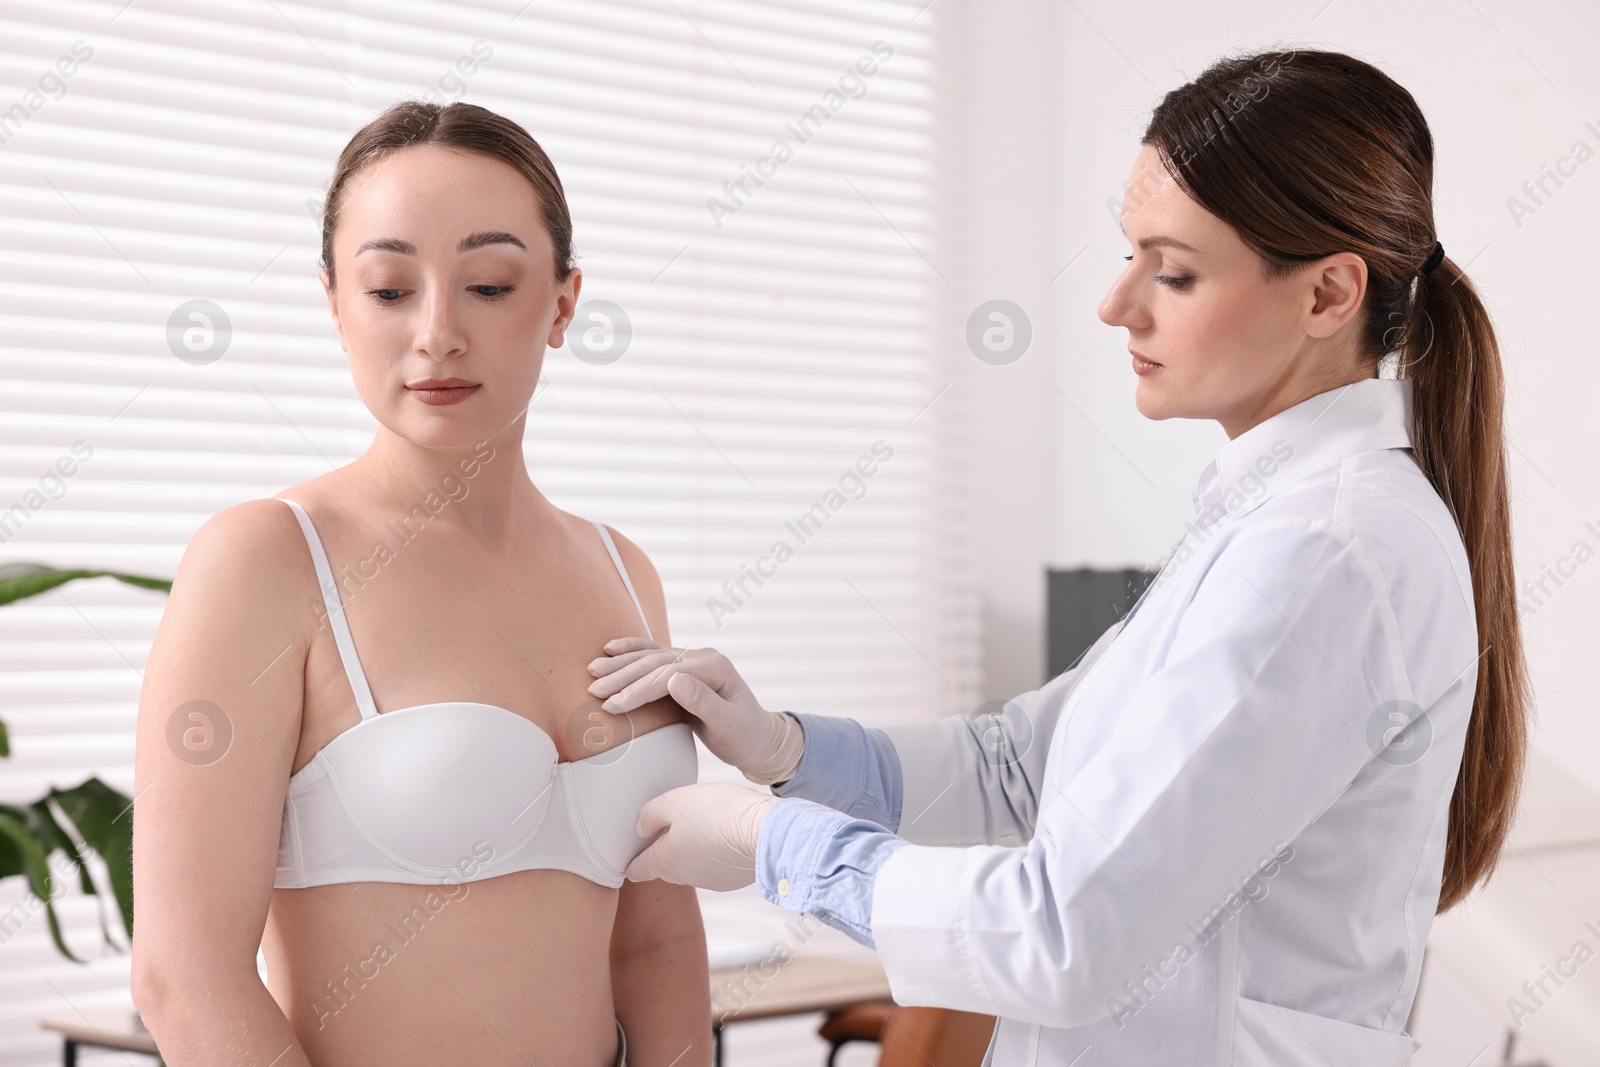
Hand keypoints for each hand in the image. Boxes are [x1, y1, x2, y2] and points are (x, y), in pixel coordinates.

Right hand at [587, 637, 804, 784]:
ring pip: (651, 656)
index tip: (612, 705)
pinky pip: (654, 655)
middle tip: (593, 688)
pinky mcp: (685, 667)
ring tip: (592, 669)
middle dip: (622, 675)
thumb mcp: (728, 725)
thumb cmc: (745, 737)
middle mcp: (704, 656)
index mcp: (715, 667)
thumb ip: (703, 702)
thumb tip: (674, 680)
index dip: (638, 690)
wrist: (759, 738)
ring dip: (621, 662)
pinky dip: (632, 652)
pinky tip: (612, 648)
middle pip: (655, 662)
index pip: (667, 675)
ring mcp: (694, 659)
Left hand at [625, 783, 776, 889]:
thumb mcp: (675, 802)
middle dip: (663, 852)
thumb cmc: (719, 814)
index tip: (630, 856)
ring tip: (702, 826)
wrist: (766, 833)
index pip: (637, 870)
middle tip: (669, 828)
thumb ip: (650, 815)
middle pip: (664, 867)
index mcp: (665, 861)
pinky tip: (724, 835)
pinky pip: (714, 866)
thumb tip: (642, 828)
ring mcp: (711, 881)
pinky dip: (714, 854)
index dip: (631, 861)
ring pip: (691, 867)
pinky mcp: (733, 878)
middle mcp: (684, 877)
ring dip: (691, 851)